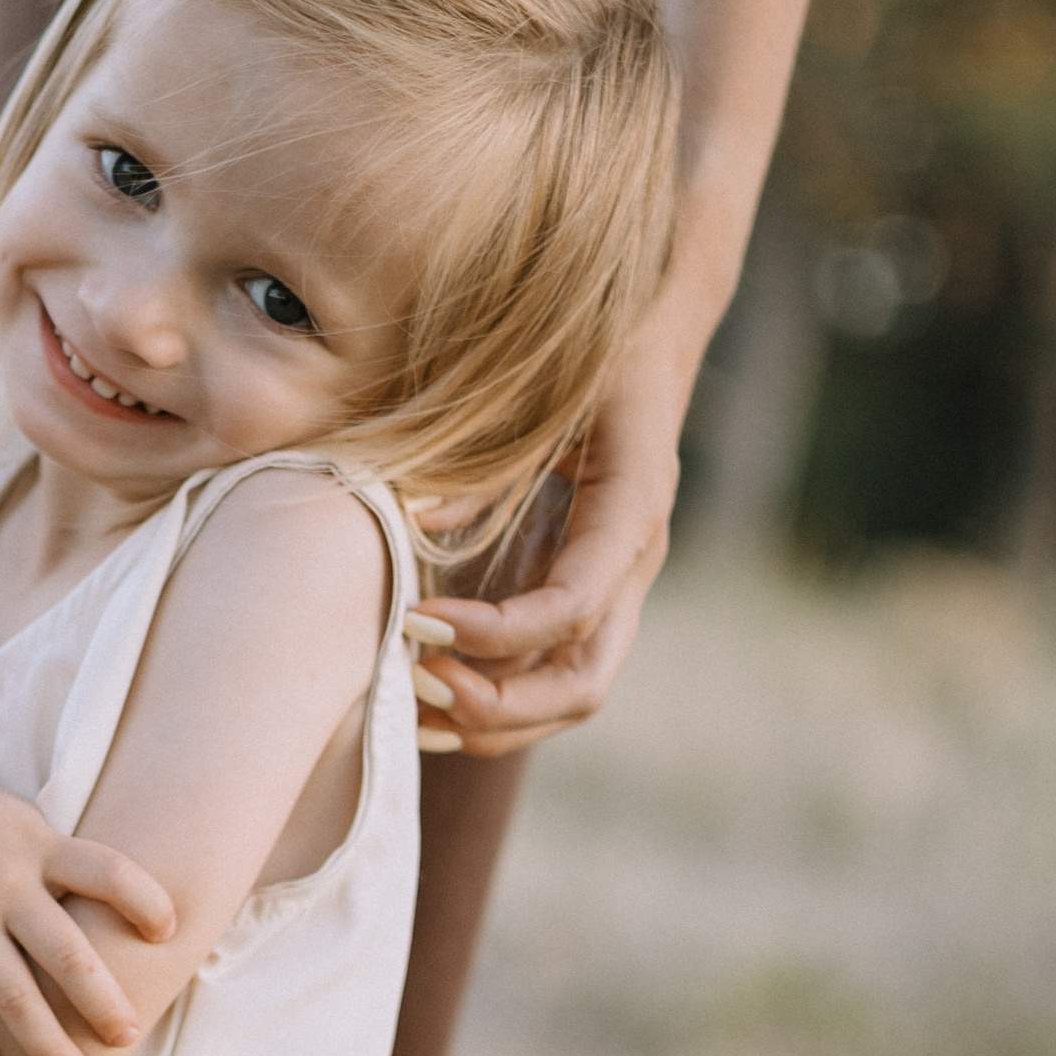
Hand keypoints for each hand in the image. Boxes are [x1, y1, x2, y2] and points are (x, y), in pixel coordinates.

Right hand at [0, 757, 176, 1055]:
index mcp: (36, 844)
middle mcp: (1, 882)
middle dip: (102, 1003)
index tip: (169, 932)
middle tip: (129, 1039)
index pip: (107, 870)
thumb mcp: (12, 818)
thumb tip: (119, 899)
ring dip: (46, 1046)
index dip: (144, 900)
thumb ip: (58, 857)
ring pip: (11, 996)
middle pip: (66, 953)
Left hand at [407, 336, 688, 757]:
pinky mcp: (589, 593)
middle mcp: (632, 561)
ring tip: (412, 707)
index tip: (416, 619)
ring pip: (571, 693)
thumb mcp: (536, 386)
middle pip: (584, 679)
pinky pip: (551, 671)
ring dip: (494, 719)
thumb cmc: (586, 349)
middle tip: (415, 680)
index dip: (496, 634)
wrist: (646, 337)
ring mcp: (616, 585)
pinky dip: (497, 700)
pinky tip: (429, 698)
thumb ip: (480, 455)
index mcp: (631, 508)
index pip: (573, 607)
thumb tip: (409, 515)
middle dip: (500, 703)